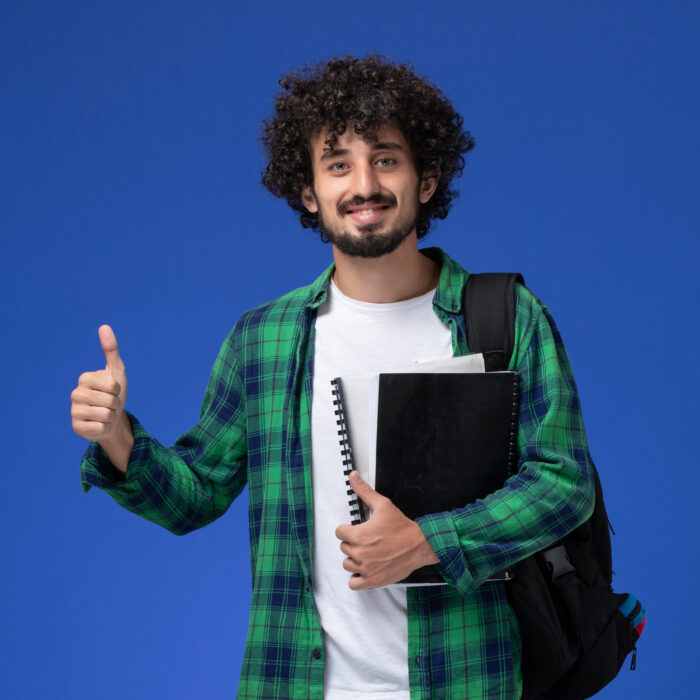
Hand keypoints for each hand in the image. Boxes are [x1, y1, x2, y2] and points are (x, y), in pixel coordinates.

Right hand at [71, 325, 131, 469]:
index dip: (118, 389)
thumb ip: (111, 349)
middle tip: (110, 403)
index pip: (112, 385)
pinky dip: (106, 427)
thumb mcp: (117, 370)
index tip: (113, 389)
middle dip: (116, 403)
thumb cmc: (115, 392)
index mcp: (84, 378)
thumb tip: (104, 326)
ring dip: (111, 415)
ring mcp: (74, 411)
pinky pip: (100, 428)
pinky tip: (99, 424)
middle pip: (109, 400)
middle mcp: (75, 394)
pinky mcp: (76, 427)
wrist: (112, 417)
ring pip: (105, 415)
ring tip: (106, 413)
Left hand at [334, 471, 439, 589]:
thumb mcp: (382, 505)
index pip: (339, 532)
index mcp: (358, 535)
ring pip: (347, 564)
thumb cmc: (401, 526)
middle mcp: (359, 553)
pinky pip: (353, 583)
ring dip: (354, 559)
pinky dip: (357, 577)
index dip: (348, 529)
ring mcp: (365, 568)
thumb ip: (364, 491)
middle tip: (368, 540)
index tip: (358, 530)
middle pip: (343, 548)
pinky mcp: (372, 580)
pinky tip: (365, 568)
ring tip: (368, 553)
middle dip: (353, 543)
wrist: (419, 545)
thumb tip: (353, 476)